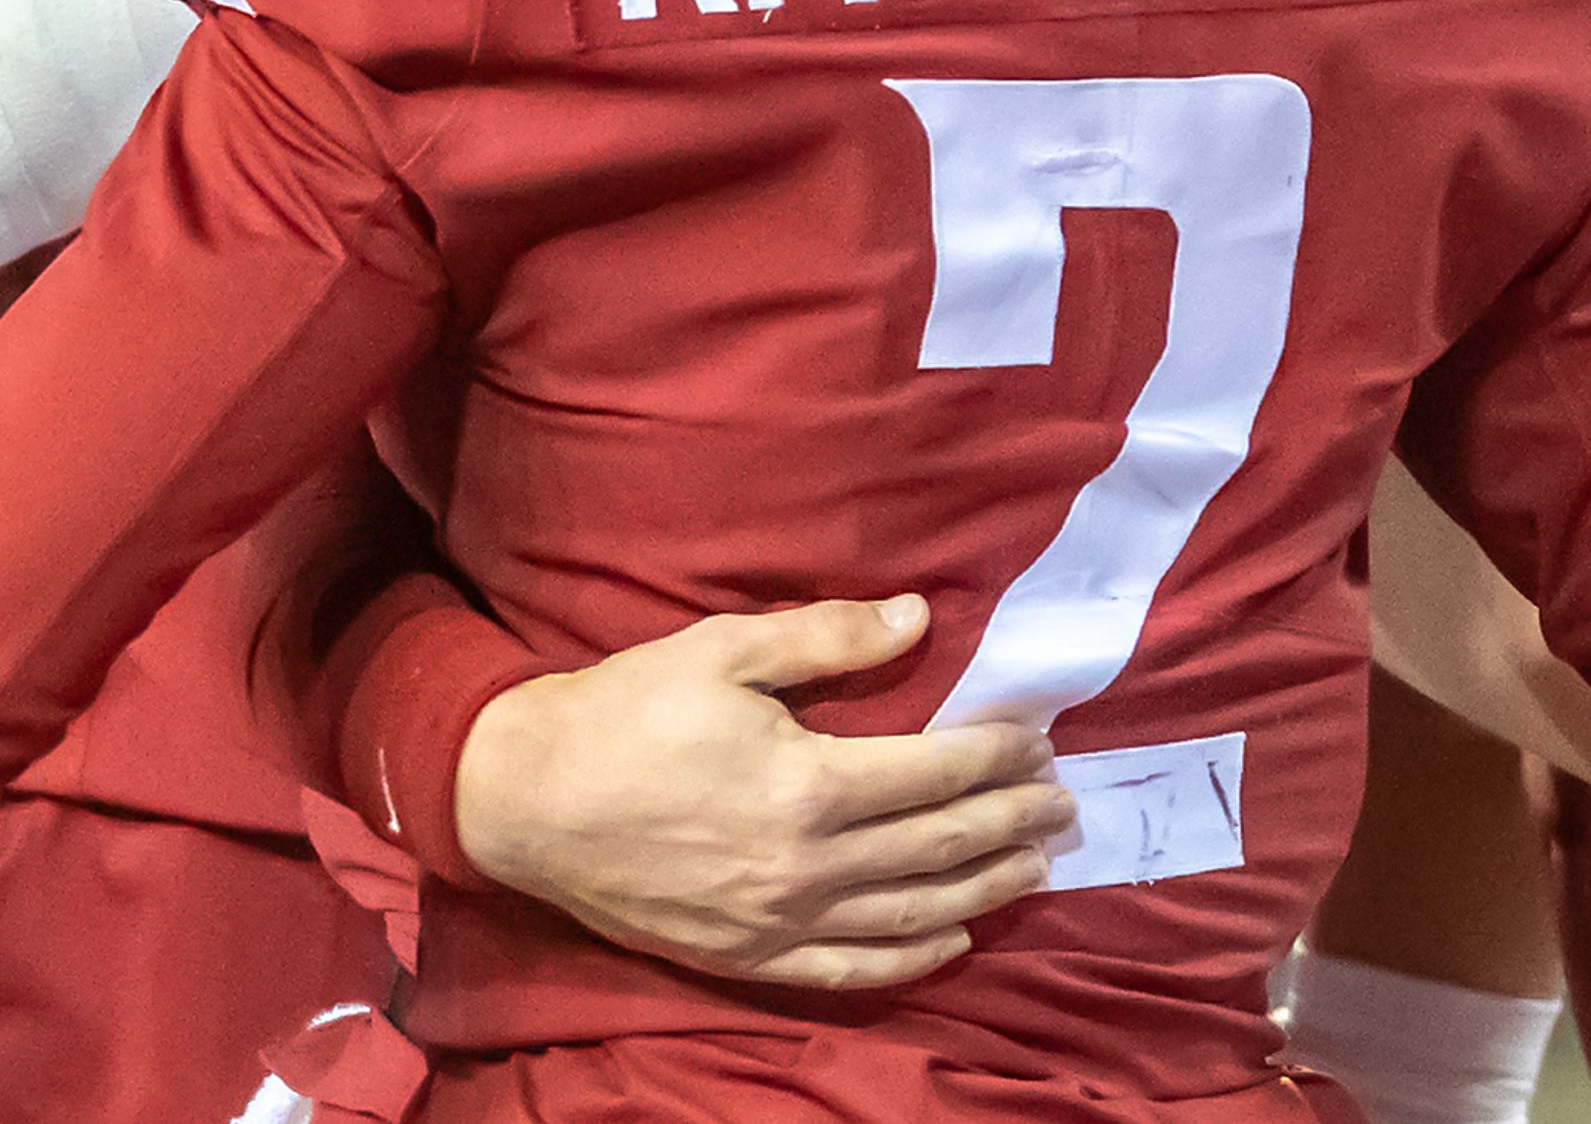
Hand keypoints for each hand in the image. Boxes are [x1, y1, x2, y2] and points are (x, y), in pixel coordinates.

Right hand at [454, 594, 1074, 988]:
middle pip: (942, 845)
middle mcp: (810, 866)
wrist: (525, 801)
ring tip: (1038, 867)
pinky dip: (915, 959)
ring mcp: (781, 922)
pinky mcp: (749, 957)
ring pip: (915, 914)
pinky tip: (955, 940)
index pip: (940, 771)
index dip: (1000, 755)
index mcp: (811, 784)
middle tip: (1065, 805)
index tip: (1041, 738)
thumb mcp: (722, 650)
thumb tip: (917, 619)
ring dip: (988, 889)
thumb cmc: (624, 712)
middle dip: (1014, 822)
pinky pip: (853, 971)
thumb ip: (828, 639)